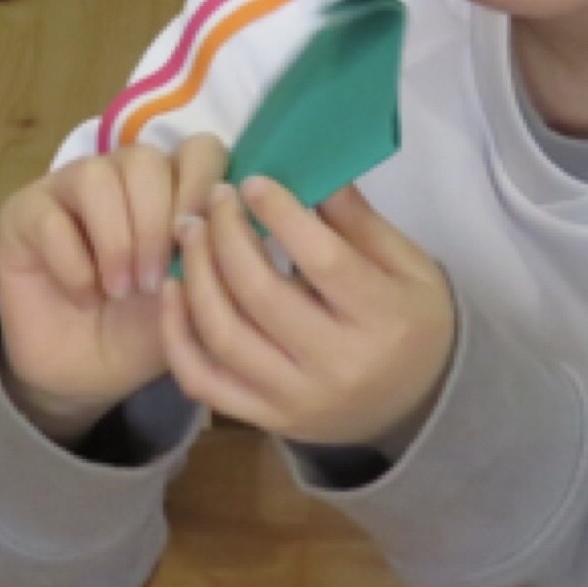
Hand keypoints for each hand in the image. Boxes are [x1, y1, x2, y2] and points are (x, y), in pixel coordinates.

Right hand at [0, 134, 226, 434]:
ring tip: (120, 289)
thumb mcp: (193, 301)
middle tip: (152, 282)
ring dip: (116, 240)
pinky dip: (75, 264)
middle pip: (144, 160)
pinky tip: (83, 296)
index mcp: (170, 189)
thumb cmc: (140, 334)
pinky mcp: (24, 215)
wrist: (82, 378)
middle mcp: (120, 178)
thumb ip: (215, 260)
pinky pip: (51, 219)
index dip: (202, 187)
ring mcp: (67, 190)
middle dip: (154, 224)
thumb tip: (234, 222)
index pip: (197, 150)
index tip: (198, 240)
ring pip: (97, 177)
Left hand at [160, 177, 454, 449]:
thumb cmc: (413, 323)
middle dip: (226, 236)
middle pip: (260, 294)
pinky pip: (203, 380)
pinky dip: (178, 336)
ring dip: (195, 276)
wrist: (415, 407)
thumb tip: (310, 168)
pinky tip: (173, 290)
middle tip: (214, 199)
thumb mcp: (409, 266)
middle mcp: (336, 365)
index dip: (279, 215)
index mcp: (382, 319)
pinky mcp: (265, 418)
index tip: (253, 182)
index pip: (321, 259)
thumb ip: (358, 221)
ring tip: (190, 233)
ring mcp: (295, 399)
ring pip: (223, 336)